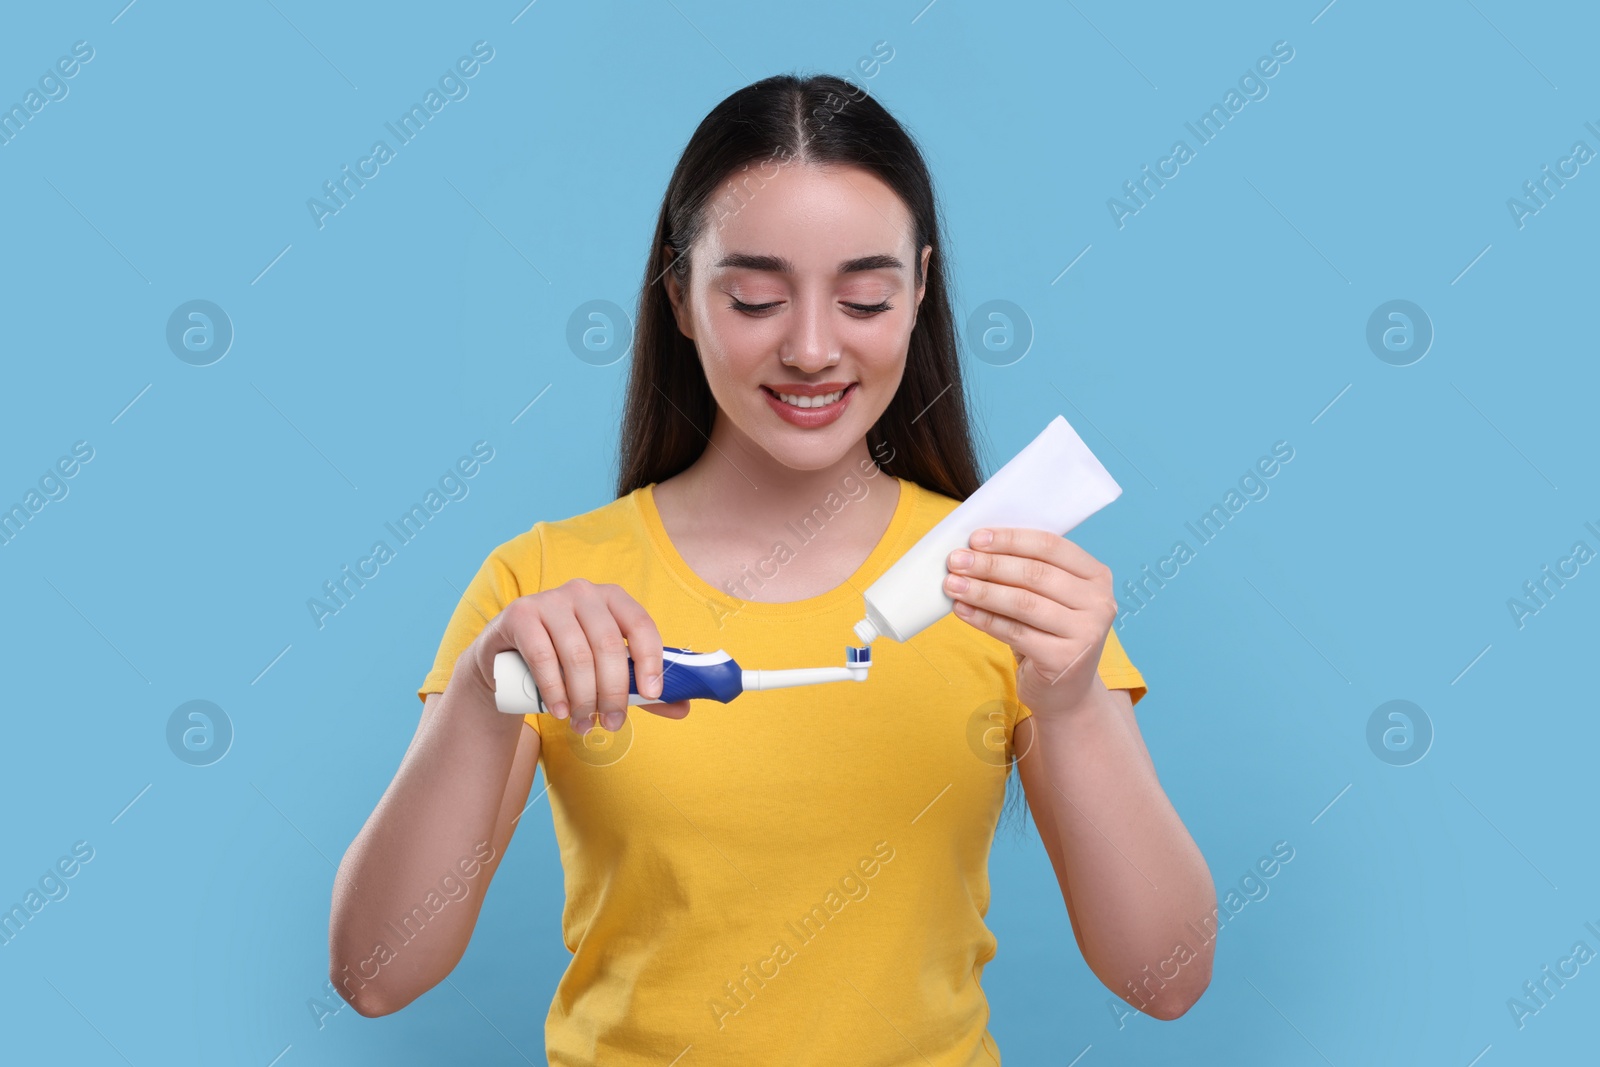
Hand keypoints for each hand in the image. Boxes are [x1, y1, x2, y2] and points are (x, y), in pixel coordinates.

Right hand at [467, 578, 691, 734]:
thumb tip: (683, 707)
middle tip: (611, 723)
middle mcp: (583, 592)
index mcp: (612, 598)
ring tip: (583, 723)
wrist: (506, 658)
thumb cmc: (565, 661)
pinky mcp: (521, 614)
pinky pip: (543, 655)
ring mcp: (550, 599)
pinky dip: (554, 689)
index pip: (641, 624)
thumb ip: (640, 687)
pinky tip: (559, 711)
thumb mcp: (604, 671)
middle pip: (608, 645)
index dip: (651, 661)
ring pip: (577, 655)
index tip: (653, 695)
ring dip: (583, 697)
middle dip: (613, 692)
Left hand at [943, 527, 1117, 715]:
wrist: (1067, 692)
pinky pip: (1014, 632)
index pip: (1051, 546)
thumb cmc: (1050, 635)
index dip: (1010, 539)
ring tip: (952, 584)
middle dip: (990, 564)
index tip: (975, 539)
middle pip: (1035, 574)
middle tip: (956, 561)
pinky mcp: (1064, 659)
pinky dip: (984, 619)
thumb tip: (975, 549)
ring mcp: (1086, 633)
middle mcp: (1099, 602)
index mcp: (1097, 575)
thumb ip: (1027, 572)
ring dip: (982, 591)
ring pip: (1023, 602)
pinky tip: (962, 610)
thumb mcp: (1050, 598)